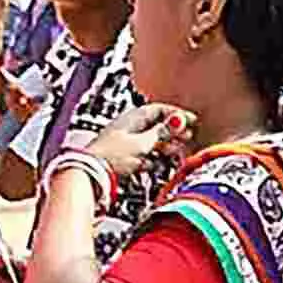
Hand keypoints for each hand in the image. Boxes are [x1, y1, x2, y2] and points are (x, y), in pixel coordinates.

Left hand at [77, 101, 191, 187]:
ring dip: (165, 144)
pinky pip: (142, 153)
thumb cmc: (113, 155)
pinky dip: (153, 156)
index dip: (176, 115)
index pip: (159, 110)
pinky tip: (156, 162)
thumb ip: (162, 132)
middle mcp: (129, 127)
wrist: (91, 173)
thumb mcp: (143, 142)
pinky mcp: (123, 157)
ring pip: (151, 140)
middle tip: (188, 135)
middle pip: (156, 125)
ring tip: (177, 149)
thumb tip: (179, 119)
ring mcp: (125, 142)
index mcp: (133, 118)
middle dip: (172, 130)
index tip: (191, 121)